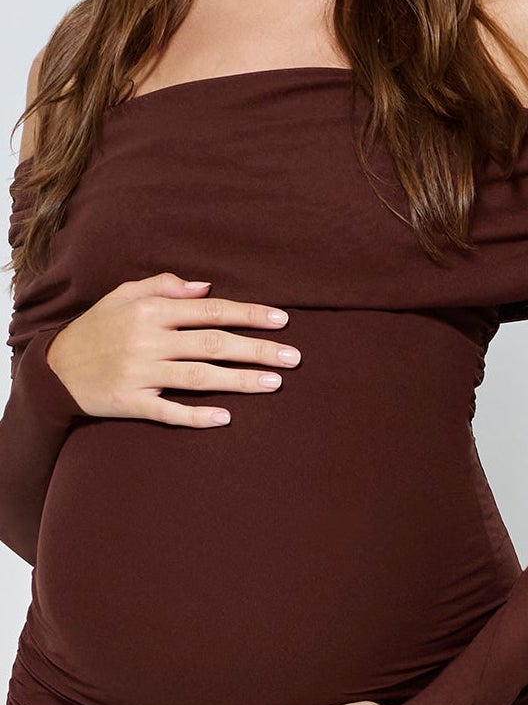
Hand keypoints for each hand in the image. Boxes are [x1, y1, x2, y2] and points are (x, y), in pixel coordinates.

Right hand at [47, 274, 297, 424]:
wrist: (55, 368)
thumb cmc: (96, 329)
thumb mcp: (123, 296)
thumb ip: (163, 287)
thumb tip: (205, 286)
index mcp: (150, 312)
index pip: (209, 311)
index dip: (248, 315)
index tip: (282, 321)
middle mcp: (148, 341)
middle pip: (212, 344)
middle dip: (256, 349)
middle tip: (294, 357)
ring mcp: (140, 374)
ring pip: (199, 377)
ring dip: (240, 380)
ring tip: (275, 382)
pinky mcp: (131, 402)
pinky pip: (169, 412)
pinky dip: (197, 416)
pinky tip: (226, 418)